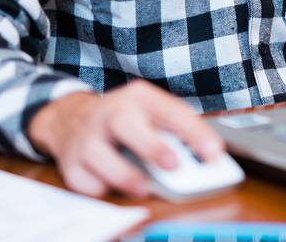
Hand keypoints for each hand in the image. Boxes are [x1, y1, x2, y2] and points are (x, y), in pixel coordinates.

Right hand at [27, 80, 225, 197]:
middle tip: (174, 165)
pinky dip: (102, 188)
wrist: (71, 118)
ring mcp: (87, 137)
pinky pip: (86, 181)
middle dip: (151, 146)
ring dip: (125, 175)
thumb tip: (203, 161)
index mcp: (139, 97)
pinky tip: (112, 185)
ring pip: (100, 155)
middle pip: (127, 124)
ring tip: (145, 188)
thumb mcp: (150, 112)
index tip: (214, 152)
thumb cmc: (123, 119)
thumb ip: (175, 131)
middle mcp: (111, 113)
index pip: (170, 110)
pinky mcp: (70, 162)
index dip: (194, 132)